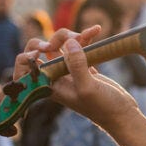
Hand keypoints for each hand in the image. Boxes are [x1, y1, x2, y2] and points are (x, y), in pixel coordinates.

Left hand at [13, 26, 138, 129]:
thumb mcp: (88, 88)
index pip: (24, 69)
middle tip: (70, 40)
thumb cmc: (103, 107)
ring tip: (88, 34)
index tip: (45, 50)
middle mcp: (55, 77)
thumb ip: (76, 65)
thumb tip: (69, 43)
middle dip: (53, 40)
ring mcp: (69, 70)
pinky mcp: (83, 66)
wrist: (122, 114)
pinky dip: (85, 38)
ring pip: (61, 45)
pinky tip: (95, 31)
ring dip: (72, 36)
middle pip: (42, 51)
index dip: (28, 56)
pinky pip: (78, 47)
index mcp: (49, 85)